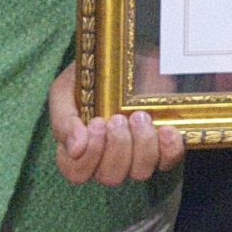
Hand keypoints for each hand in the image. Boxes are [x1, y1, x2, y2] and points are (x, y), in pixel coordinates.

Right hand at [50, 65, 185, 185]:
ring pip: (140, 173)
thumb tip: (74, 149)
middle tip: (118, 118)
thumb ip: (63, 120)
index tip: (97, 123)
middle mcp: (109, 160)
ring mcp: (138, 156)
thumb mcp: (66, 90)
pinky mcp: (164, 147)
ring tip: (140, 116)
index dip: (88, 156)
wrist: (130, 55)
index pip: (77, 173)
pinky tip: (165, 129)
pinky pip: (169, 161)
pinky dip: (169, 148)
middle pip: (111, 177)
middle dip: (117, 148)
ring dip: (141, 145)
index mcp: (80, 150)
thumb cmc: (93, 76)